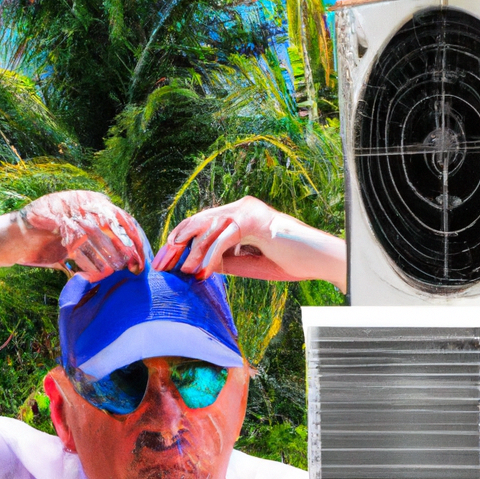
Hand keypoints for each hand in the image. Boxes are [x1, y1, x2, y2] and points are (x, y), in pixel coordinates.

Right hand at [0, 191, 146, 281]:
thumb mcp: (77, 239)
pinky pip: (76, 243)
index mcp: (89, 202)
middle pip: (110, 224)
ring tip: (116, 269)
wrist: (9, 241)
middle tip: (133, 264)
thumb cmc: (47, 243)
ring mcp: (65, 210)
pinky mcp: (52, 223)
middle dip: (124, 246)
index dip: (133, 236)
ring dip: (108, 254)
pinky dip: (89, 260)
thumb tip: (131, 254)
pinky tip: (98, 273)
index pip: (120, 217)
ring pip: (94, 233)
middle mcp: (79, 202)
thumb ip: (100, 239)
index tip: (141, 255)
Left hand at [153, 196, 346, 290]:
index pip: (202, 224)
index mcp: (240, 213)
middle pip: (198, 222)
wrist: (318, 259)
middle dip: (177, 245)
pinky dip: (211, 256)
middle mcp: (241, 206)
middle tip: (161, 265)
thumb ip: (224, 260)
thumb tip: (196, 264)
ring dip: (192, 252)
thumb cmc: (290, 261)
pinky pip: (224, 239)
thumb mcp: (249, 263)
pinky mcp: (254, 221)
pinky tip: (203, 272)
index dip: (180, 242)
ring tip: (182, 272)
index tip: (165, 262)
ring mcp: (248, 210)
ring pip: (208, 228)